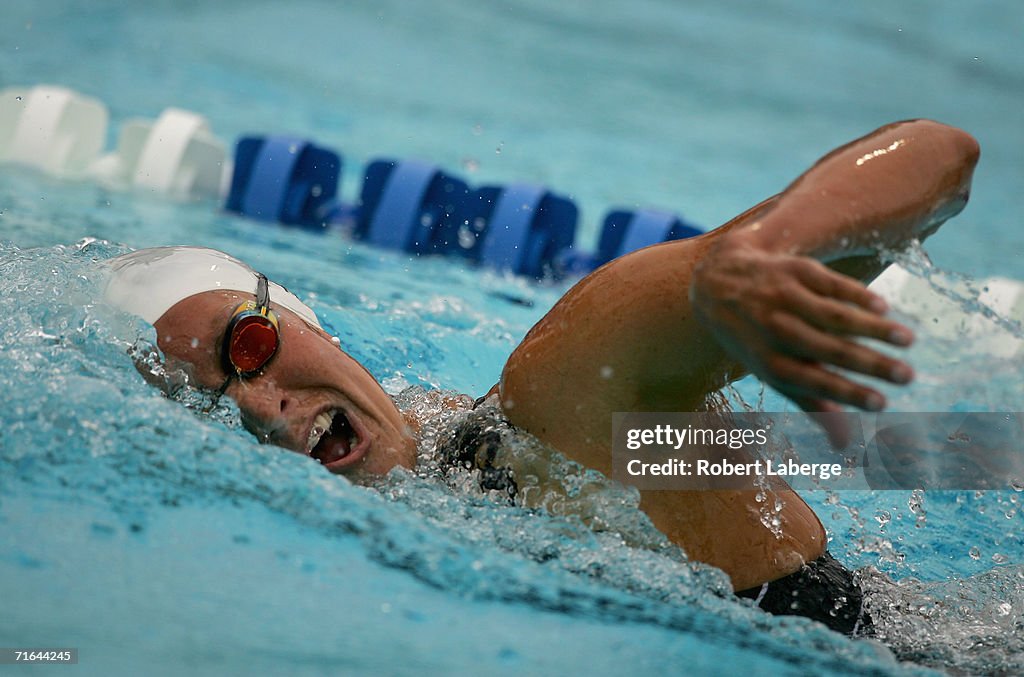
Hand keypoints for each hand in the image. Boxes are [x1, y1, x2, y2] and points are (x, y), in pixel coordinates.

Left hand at [690, 237, 914, 444]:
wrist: (720, 281)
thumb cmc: (756, 338)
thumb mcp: (773, 372)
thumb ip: (811, 403)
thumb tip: (844, 445)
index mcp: (769, 362)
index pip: (813, 382)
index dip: (847, 393)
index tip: (883, 404)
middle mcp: (775, 330)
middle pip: (829, 349)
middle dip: (872, 364)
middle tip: (908, 376)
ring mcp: (784, 298)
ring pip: (835, 315)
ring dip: (874, 328)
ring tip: (908, 340)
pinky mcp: (794, 270)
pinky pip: (832, 284)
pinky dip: (858, 296)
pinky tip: (884, 309)